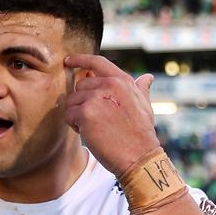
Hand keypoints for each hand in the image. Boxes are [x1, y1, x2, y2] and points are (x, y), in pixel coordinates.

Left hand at [64, 54, 160, 175]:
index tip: (68, 60)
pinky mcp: (85, 113)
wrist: (138, 155)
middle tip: (96, 118)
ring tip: (94, 127)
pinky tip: (89, 133)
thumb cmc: (141, 133)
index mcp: (122, 80)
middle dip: (82, 101)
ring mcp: (95, 98)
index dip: (80, 59)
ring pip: (72, 101)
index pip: (97, 62)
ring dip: (78, 115)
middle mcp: (108, 84)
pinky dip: (75, 126)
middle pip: (80, 85)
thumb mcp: (145, 105)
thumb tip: (147, 78)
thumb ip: (141, 89)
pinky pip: (69, 115)